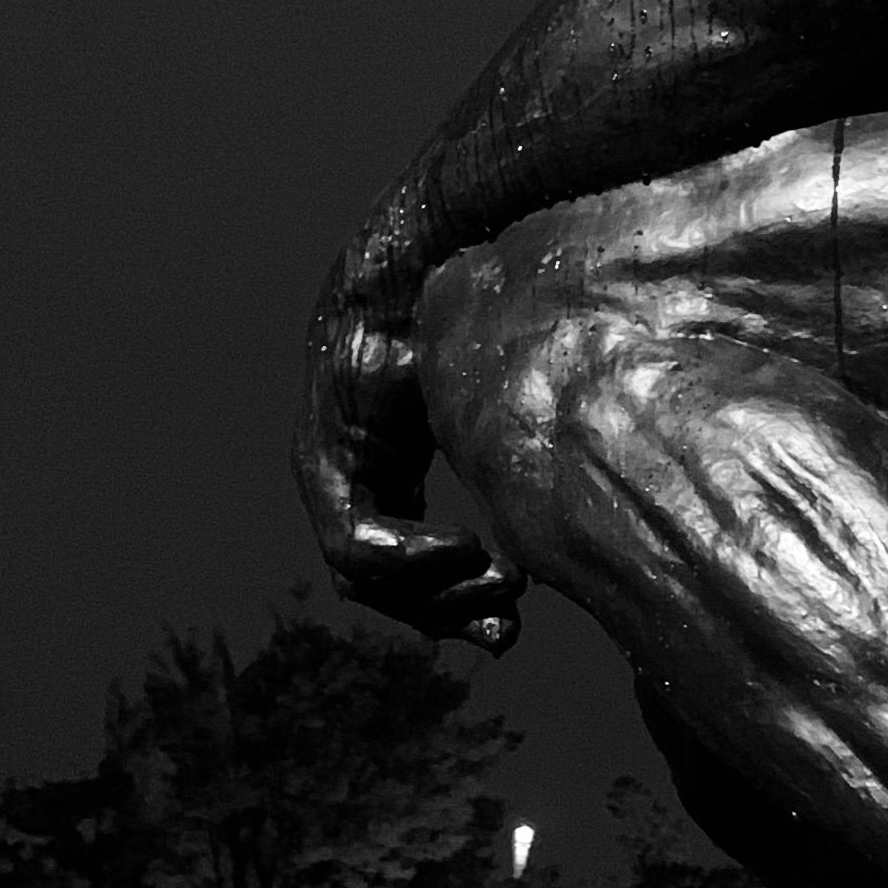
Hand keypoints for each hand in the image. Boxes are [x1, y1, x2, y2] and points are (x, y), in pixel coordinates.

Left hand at [293, 233, 523, 653]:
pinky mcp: (322, 462)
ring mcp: (326, 476)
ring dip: (435, 593)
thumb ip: (504, 462)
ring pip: (363, 577)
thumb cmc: (464, 319)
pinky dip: (410, 554)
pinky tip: (466, 544)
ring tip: (500, 578)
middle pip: (381, 588)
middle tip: (508, 626)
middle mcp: (344, 483)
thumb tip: (565, 512)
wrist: (418, 261)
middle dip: (447, 614)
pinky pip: (355, 539)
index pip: (404, 571)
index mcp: (382, 476)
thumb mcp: (489, 407)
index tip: (511, 625)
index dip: (455, 605)